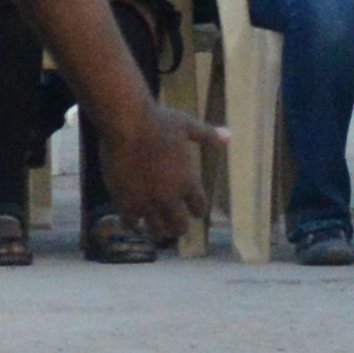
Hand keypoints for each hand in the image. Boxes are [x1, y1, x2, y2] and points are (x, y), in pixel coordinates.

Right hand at [95, 103, 208, 237]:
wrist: (127, 123)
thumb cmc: (158, 121)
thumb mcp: (187, 126)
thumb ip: (207, 135)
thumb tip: (228, 136)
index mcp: (187, 181)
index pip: (199, 208)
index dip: (197, 209)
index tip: (193, 210)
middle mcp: (169, 196)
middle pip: (179, 225)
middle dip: (178, 228)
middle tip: (175, 228)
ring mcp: (146, 200)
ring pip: (156, 229)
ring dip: (157, 231)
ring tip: (155, 231)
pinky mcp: (125, 200)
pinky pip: (131, 223)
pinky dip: (133, 225)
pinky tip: (132, 223)